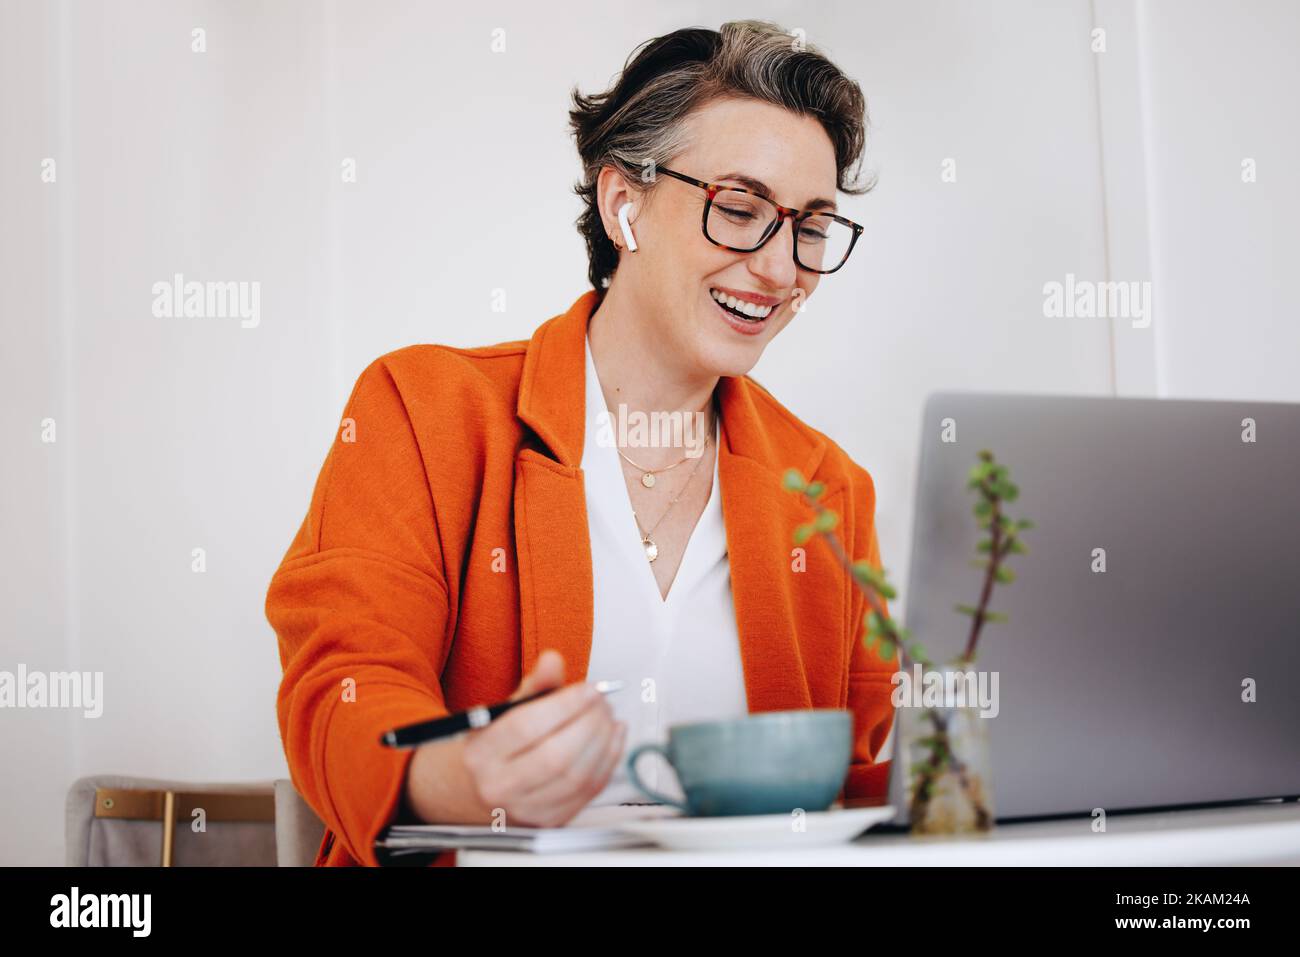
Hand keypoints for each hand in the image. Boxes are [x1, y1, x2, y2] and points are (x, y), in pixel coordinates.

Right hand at [401, 650, 625, 826]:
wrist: (475, 790)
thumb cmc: (493, 746)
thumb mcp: (504, 711)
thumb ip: (533, 685)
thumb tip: (553, 660)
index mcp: (481, 753)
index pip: (526, 727)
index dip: (564, 706)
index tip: (589, 689)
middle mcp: (498, 787)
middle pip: (556, 757)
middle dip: (589, 724)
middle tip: (602, 702)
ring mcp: (525, 810)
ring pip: (576, 777)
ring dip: (603, 742)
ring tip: (608, 717)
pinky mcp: (550, 821)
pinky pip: (588, 792)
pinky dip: (608, 762)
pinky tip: (613, 738)